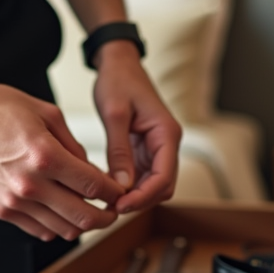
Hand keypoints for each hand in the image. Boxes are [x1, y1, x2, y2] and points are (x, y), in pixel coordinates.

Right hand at [0, 76, 125, 240]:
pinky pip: (38, 230)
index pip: (94, 186)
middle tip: (113, 210)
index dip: (115, 192)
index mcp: (44, 155)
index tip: (121, 191)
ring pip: (62, 230)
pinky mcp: (0, 209)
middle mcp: (29, 184)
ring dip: (81, 224)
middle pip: (83, 217)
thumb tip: (91, 170)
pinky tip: (60, 210)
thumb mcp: (45, 112)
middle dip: (106, 217)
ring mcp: (13, 201)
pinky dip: (56, 225)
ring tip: (87, 209)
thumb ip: (73, 144)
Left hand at [90, 40, 182, 213]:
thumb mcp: (114, 114)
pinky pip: (141, 176)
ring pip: (153, 185)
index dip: (144, 196)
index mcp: (167, 134)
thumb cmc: (118, 81)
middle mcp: (167, 143)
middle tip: (110, 208)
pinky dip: (127, 186)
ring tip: (106, 201)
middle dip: (140, 200)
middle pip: (162, 186)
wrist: (118, 64)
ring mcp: (157, 148)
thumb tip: (122, 184)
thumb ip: (118, 150)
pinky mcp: (145, 149)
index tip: (120, 205)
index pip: (164, 177)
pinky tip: (107, 189)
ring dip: (134, 196)